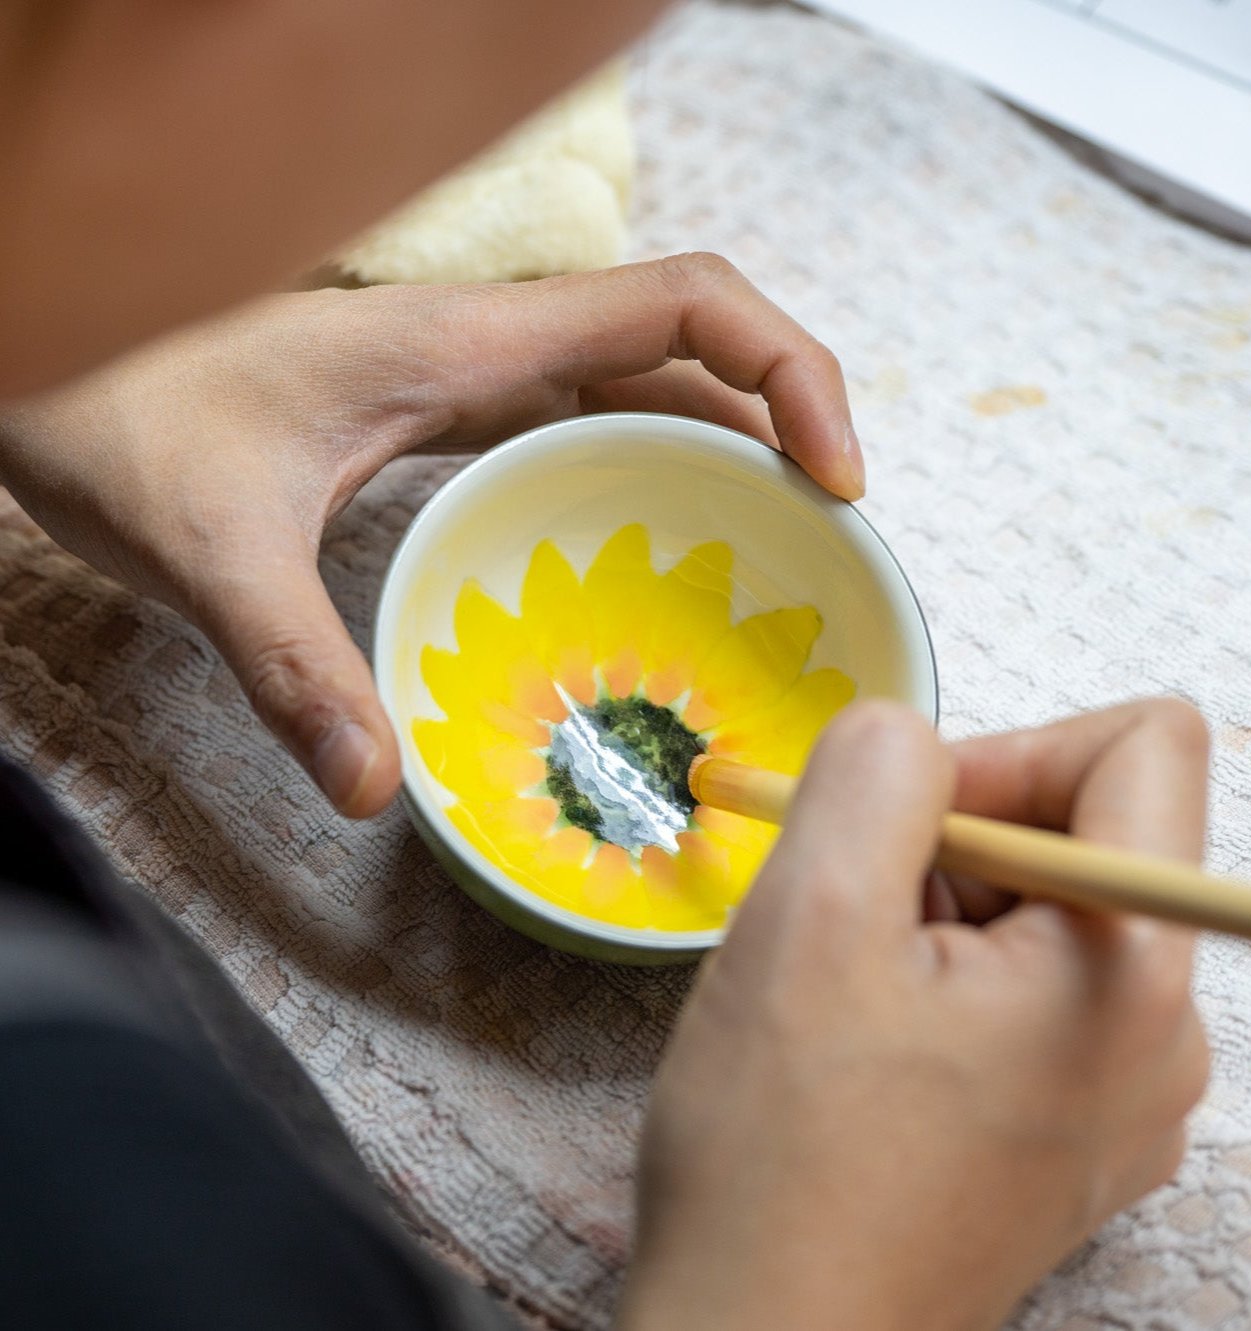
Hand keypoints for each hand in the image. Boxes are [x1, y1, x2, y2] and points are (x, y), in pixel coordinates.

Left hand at [0, 254, 862, 815]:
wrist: (50, 362)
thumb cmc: (117, 415)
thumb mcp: (210, 550)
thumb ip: (294, 667)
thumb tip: (376, 791)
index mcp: (470, 344)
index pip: (688, 303)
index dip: (792, 372)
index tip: (834, 477)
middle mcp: (492, 348)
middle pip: (694, 349)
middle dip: (786, 429)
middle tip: (822, 548)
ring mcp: (476, 380)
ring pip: (648, 390)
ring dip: (728, 457)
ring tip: (770, 563)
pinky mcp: (453, 419)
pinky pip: (589, 429)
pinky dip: (653, 478)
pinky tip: (655, 562)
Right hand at [620, 698, 1210, 1330]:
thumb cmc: (783, 1153)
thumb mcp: (811, 914)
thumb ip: (877, 769)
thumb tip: (911, 734)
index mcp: (1132, 970)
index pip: (1141, 747)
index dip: (1010, 746)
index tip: (903, 816)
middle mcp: (1162, 1038)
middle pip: (1083, 833)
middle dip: (952, 843)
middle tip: (846, 921)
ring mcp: (1120, 1099)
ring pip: (1037, 914)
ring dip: (931, 913)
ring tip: (843, 997)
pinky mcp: (1067, 1135)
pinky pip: (1021, 994)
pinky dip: (937, 981)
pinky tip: (864, 1046)